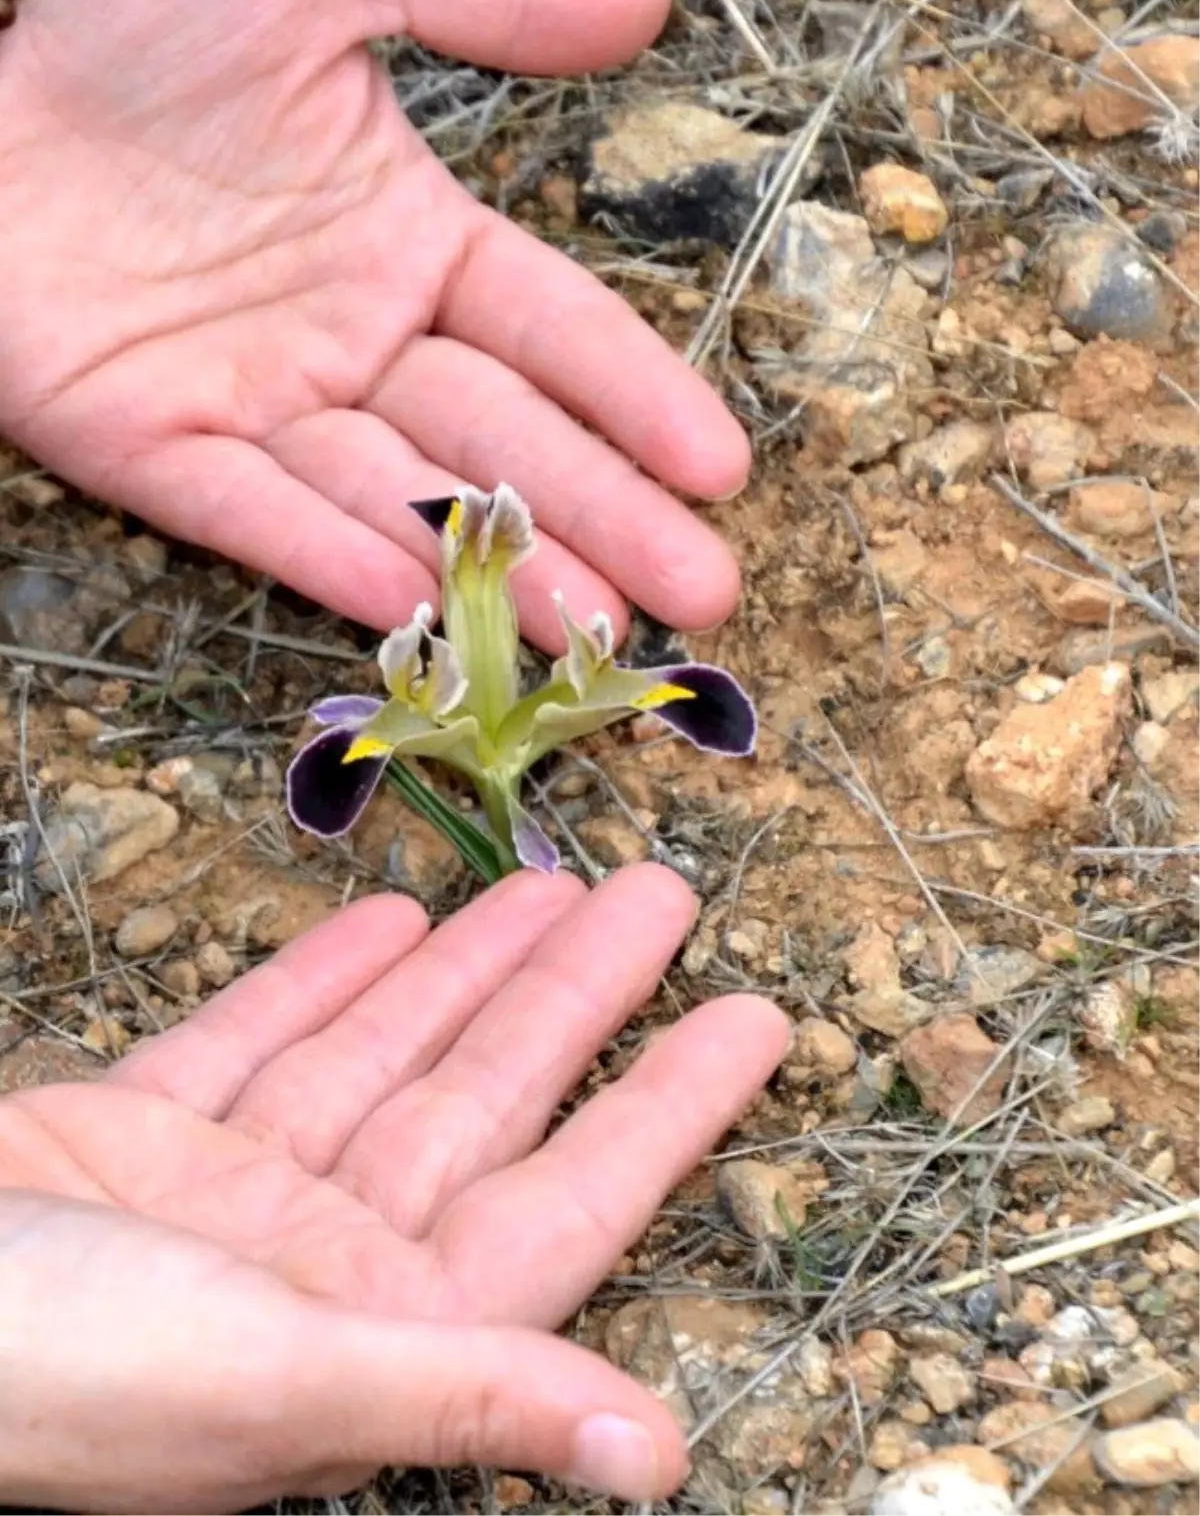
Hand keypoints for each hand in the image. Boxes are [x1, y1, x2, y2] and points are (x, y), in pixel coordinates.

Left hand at [0, 0, 748, 652]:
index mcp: (404, 232)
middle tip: (702, 595)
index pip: (549, 331)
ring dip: (492, 569)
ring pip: (392, 496)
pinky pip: (249, 510)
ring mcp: (246, 395)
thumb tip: (651, 1)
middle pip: (495, 439)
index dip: (636, 397)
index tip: (721, 466)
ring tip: (595, 635)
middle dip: (602, 520)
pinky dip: (328, 556)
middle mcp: (344, 332)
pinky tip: (417, 599)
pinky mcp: (138, 437)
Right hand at [0, 866, 787, 1513]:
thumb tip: (661, 1461)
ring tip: (554, 881)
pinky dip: (328, 976)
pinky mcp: (145, 1135)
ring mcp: (236, 1194)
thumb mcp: (284, 1384)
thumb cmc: (62, 1371)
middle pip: (492, 1095)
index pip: (574, 1192)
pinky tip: (396, 914)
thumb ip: (471, 1401)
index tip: (757, 1017)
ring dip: (472, 966)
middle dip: (578, 993)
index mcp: (387, 1325)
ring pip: (387, 1051)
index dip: (672, 1105)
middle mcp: (328, 1259)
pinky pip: (264, 1037)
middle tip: (664, 893)